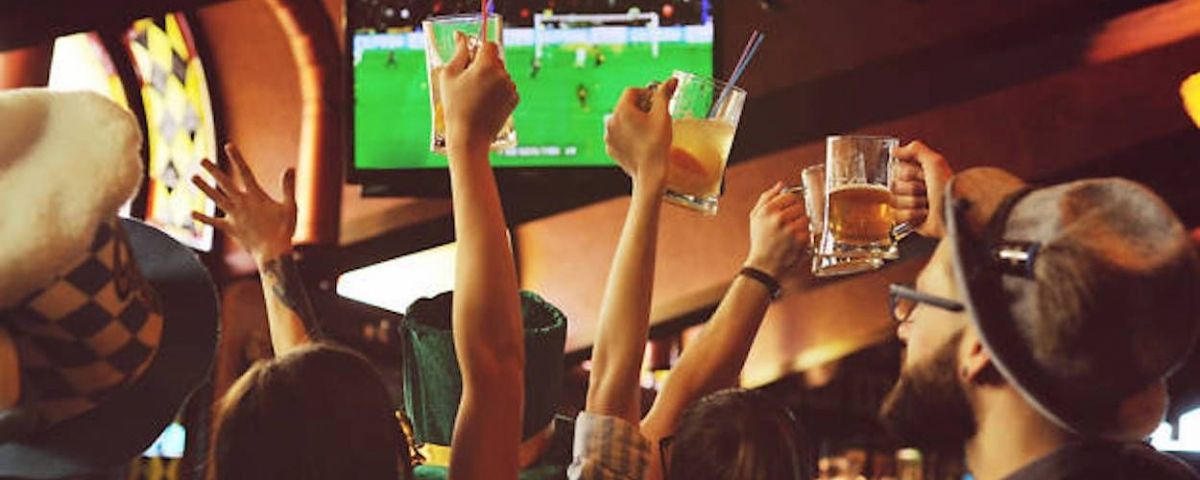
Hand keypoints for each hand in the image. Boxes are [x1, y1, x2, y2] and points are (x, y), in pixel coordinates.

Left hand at [191, 143, 296, 262]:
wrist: (273, 252)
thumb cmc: (284, 230)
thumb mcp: (290, 207)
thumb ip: (288, 187)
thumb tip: (290, 168)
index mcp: (256, 196)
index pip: (245, 172)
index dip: (236, 158)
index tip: (229, 146)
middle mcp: (242, 203)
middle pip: (224, 183)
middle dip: (213, 170)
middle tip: (201, 159)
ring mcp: (234, 216)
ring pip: (216, 198)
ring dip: (204, 188)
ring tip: (193, 177)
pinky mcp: (230, 229)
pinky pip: (214, 222)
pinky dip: (203, 218)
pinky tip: (191, 213)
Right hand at [439, 32, 518, 154]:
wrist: (470, 137)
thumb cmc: (455, 106)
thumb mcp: (449, 76)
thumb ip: (458, 52)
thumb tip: (460, 36)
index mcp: (487, 65)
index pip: (489, 45)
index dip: (479, 49)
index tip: (471, 57)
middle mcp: (503, 74)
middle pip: (495, 60)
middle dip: (484, 65)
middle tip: (468, 80)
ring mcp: (511, 87)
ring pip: (501, 74)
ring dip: (491, 79)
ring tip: (475, 95)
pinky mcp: (514, 100)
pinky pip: (506, 88)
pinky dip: (497, 91)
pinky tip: (485, 103)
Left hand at [604, 77, 678, 189]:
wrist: (650, 173)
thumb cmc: (657, 142)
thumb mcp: (663, 115)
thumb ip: (665, 94)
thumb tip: (672, 80)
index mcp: (621, 110)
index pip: (632, 91)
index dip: (646, 93)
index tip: (656, 101)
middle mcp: (610, 121)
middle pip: (625, 105)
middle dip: (640, 107)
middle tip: (655, 115)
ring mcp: (608, 136)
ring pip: (621, 120)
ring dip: (633, 121)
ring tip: (648, 130)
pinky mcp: (610, 149)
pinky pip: (619, 135)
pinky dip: (628, 134)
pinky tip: (641, 141)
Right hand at [745, 183, 809, 277]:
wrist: (763, 265)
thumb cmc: (760, 240)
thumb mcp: (755, 216)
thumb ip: (767, 197)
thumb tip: (781, 184)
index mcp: (768, 210)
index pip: (791, 196)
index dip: (792, 204)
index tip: (789, 211)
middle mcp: (778, 218)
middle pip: (800, 206)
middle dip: (797, 215)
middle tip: (790, 224)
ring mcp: (790, 229)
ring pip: (806, 218)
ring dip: (802, 225)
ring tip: (793, 233)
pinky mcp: (799, 241)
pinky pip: (809, 231)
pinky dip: (805, 236)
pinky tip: (796, 241)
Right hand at [893, 140, 952, 237]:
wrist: (953, 214)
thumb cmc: (949, 190)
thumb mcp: (935, 162)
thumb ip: (915, 149)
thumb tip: (894, 151)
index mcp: (917, 173)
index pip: (896, 170)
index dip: (908, 173)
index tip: (923, 175)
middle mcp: (912, 187)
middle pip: (894, 185)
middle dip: (911, 188)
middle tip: (927, 190)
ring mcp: (909, 204)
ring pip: (894, 200)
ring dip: (913, 202)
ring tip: (927, 204)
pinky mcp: (907, 219)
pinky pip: (896, 215)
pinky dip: (911, 215)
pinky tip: (923, 214)